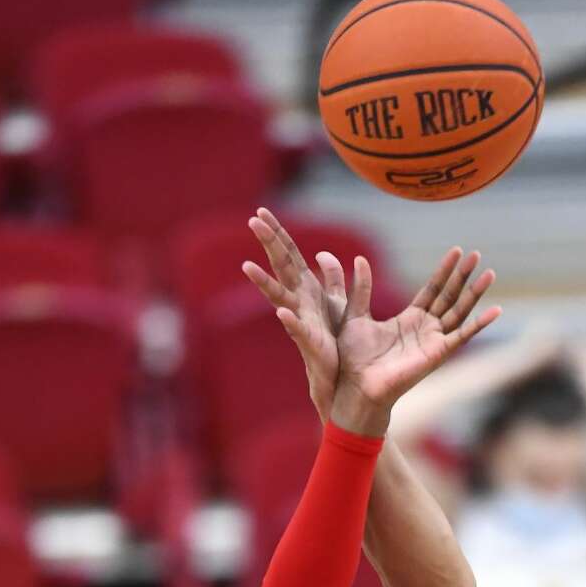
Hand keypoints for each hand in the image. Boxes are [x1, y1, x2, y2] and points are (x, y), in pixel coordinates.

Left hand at [243, 207, 500, 437]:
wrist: (356, 387)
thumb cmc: (353, 359)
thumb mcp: (355, 315)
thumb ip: (361, 289)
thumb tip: (359, 259)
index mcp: (409, 319)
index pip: (432, 289)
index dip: (444, 271)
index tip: (457, 251)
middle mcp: (425, 329)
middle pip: (449, 296)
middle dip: (462, 275)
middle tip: (477, 254)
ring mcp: (433, 341)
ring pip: (459, 311)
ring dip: (475, 293)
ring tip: (489, 272)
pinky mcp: (437, 353)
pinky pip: (462, 336)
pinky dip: (479, 324)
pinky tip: (496, 310)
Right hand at [244, 207, 341, 422]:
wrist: (337, 375)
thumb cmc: (335, 340)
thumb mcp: (338, 302)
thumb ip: (334, 277)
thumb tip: (323, 253)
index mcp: (307, 288)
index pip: (289, 254)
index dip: (277, 233)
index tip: (261, 211)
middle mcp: (299, 300)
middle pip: (281, 266)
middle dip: (268, 243)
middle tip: (252, 220)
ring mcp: (300, 319)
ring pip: (278, 296)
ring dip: (263, 282)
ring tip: (247, 266)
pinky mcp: (308, 341)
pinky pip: (297, 329)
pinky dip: (288, 320)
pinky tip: (281, 313)